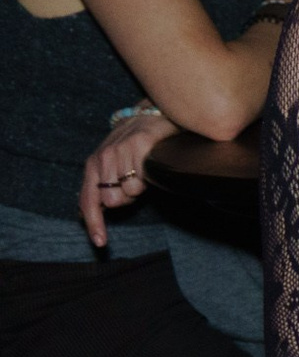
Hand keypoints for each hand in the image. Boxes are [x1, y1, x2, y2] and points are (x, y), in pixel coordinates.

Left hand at [78, 110, 178, 249]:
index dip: (93, 223)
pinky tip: (150, 164)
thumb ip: (106, 185)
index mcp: (93, 165)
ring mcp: (119, 151)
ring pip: (129, 192)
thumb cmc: (136, 145)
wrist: (151, 114)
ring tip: (143, 171)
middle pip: (112, 201)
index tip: (100, 243)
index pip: (88, 200)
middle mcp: (102, 158)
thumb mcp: (114, 164)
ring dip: (140, 187)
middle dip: (127, 197)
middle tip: (135, 180)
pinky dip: (149, 178)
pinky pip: (142, 179)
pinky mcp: (139, 145)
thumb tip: (102, 209)